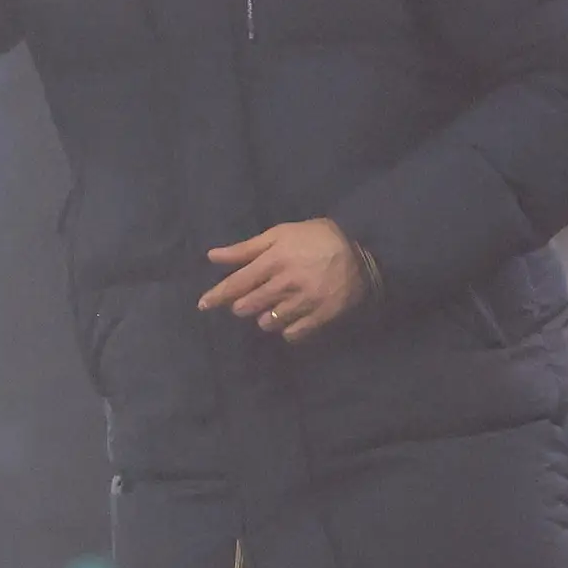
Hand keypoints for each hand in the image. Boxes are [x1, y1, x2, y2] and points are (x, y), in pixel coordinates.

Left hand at [202, 219, 370, 342]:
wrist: (365, 248)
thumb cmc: (316, 238)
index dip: (217, 296)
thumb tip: (211, 256)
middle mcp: (287, 283)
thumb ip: (246, 249)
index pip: (237, 284)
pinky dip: (287, 330)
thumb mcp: (280, 234)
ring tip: (274, 307)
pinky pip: (294, 334)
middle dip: (243, 305)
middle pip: (250, 306)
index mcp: (274, 260)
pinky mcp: (323, 315)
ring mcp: (306, 301)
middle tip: (249, 300)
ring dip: (265, 318)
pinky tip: (290, 320)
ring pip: (269, 322)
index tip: (203, 305)